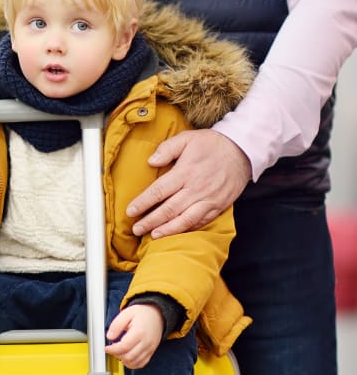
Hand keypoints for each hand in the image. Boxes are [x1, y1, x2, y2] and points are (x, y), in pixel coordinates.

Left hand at [105, 304, 163, 369]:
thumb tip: (109, 336)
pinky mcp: (151, 352)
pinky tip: (126, 358)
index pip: (124, 347)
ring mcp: (150, 348)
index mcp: (139, 332)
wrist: (157, 314)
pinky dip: (132, 364)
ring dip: (123, 360)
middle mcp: (146, 342)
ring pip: (135, 362)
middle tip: (112, 349)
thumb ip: (116, 325)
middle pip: (129, 357)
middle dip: (117, 355)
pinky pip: (142, 364)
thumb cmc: (142, 314)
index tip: (106, 348)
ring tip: (118, 352)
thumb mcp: (126, 313)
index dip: (112, 349)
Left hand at [126, 130, 251, 237]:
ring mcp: (208, 199)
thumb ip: (167, 148)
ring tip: (153, 236)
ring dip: (167, 230)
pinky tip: (176, 233)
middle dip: (150, 221)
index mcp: (185, 172)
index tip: (130, 211)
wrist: (243, 150)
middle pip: (169, 209)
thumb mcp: (188, 138)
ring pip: (185, 220)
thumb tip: (151, 161)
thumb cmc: (212, 144)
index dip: (143, 203)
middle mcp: (196, 188)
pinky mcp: (218, 206)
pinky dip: (187, 229)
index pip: (159, 191)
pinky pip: (201, 221)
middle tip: (136, 229)